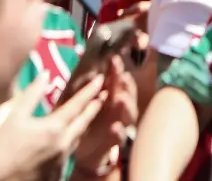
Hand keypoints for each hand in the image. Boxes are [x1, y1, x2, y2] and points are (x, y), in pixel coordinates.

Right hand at [0, 72, 105, 180]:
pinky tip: (68, 137)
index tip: (100, 79)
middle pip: (85, 121)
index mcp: (55, 128)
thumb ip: (32, 94)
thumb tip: (45, 74)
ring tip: (87, 114)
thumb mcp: (16, 116)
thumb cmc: (4, 146)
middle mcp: (64, 143)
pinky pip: (70, 152)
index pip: (78, 104)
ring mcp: (63, 159)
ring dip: (83, 124)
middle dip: (94, 107)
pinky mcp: (59, 170)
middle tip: (103, 95)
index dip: (90, 90)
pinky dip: (71, 141)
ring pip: (78, 137)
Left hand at [72, 57, 136, 177]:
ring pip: (129, 113)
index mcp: (112, 95)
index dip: (117, 69)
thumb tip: (82, 60)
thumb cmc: (85, 122)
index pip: (117, 79)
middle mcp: (120, 107)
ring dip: (127, 105)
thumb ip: (85, 86)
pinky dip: (119, 132)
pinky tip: (114, 127)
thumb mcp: (82, 103)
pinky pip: (120, 137)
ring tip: (120, 99)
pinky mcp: (116, 141)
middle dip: (125, 84)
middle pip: (128, 92)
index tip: (113, 58)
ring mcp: (121, 123)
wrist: (85, 152)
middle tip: (121, 76)